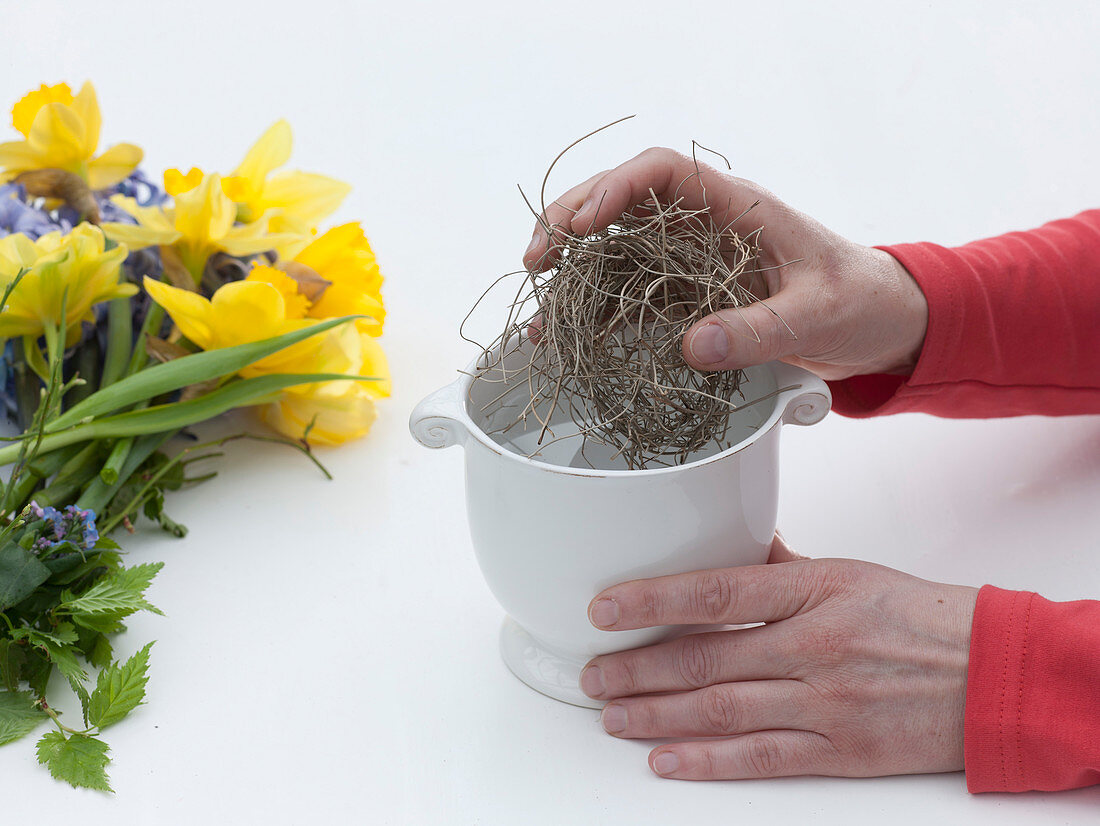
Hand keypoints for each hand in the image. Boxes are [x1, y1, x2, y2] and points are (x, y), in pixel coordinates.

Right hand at [523, 148, 928, 379]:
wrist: (879, 325)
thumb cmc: (860, 300)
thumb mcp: (818, 315)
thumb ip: (761, 330)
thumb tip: (694, 346)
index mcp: (736, 206)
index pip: (660, 173)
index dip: (613, 189)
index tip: (581, 226)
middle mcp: (702, 226)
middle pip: (620, 203)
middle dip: (570, 223)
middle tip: (536, 259)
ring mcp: (689, 262)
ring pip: (615, 250)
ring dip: (573, 273)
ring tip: (538, 304)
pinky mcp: (686, 299)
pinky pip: (631, 297)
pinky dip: (596, 313)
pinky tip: (567, 335)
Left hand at [580, 534, 977, 780]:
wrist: (994, 673)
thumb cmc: (922, 617)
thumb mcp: (851, 572)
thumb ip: (783, 567)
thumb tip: (734, 546)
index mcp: (813, 592)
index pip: (715, 591)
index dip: (651, 601)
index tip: (603, 609)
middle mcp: (813, 647)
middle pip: (705, 659)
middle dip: (638, 669)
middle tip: (592, 675)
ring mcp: (825, 703)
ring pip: (722, 711)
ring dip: (657, 715)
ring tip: (612, 716)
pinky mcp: (840, 751)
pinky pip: (762, 759)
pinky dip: (708, 762)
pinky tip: (666, 759)